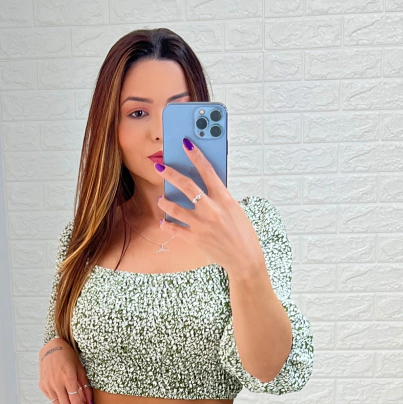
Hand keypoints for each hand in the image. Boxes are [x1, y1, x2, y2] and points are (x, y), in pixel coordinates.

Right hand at [39, 338, 92, 403]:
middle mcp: (56, 383)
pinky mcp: (42, 386)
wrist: (52, 348)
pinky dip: (59, 402)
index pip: (76, 401)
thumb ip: (86, 387)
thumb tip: (90, 403)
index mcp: (68, 378)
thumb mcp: (80, 370)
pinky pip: (52, 400)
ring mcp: (48, 385)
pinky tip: (65, 398)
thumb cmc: (68, 357)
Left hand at [157, 140, 266, 279]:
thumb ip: (220, 198)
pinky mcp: (195, 239)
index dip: (196, 155)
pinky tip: (163, 222)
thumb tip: (204, 187)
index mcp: (225, 199)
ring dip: (164, 201)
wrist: (244, 259)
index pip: (208, 171)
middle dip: (170, 173)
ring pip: (174, 208)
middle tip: (159, 166)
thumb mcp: (235, 210)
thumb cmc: (242, 233)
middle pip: (186, 185)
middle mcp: (212, 209)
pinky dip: (167, 225)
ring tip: (160, 198)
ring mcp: (201, 224)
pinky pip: (174, 229)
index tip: (186, 144)